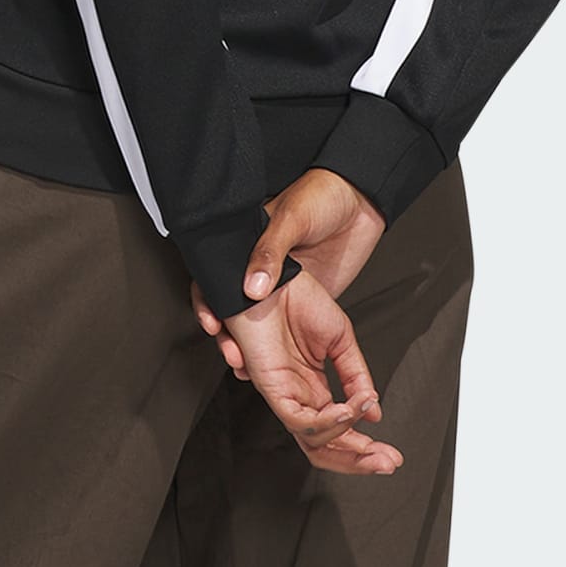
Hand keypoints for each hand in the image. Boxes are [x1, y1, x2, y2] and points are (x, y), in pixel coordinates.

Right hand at [190, 168, 386, 377]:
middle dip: (233, 339)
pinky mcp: (313, 308)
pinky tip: (297, 369)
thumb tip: (251, 288)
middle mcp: (265, 277)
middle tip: (237, 359)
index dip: (208, 305)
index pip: (217, 282)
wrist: (357, 199)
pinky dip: (297, 360)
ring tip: (258, 370)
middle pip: (238, 314)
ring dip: (262, 356)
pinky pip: (300, 341)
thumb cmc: (318, 196)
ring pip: (267, 333)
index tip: (212, 324)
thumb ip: (270, 250)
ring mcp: (289, 295)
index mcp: (250, 251)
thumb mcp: (291, 219)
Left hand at [222, 274, 401, 475]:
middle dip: (358, 460)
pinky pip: (297, 418)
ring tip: (371, 441)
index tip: (392, 455)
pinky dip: (325, 422)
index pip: (338, 430)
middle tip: (387, 462)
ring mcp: (283, 391)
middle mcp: (298, 393)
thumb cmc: (297, 298)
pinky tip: (347, 413)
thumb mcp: (340, 339)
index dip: (365, 446)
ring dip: (346, 447)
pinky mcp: (270, 385)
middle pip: (325, 445)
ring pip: (312, 439)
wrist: (275, 276)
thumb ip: (356, 376)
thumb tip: (373, 411)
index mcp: (313, 385)